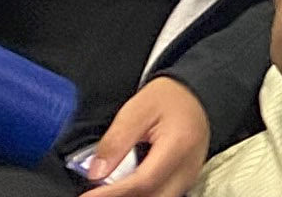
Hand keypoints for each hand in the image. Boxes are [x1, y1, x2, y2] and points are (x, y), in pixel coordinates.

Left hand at [76, 75, 207, 194]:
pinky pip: (163, 195)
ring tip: (109, 189)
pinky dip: (143, 194)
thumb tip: (97, 172)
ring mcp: (190, 175)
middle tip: (96, 194)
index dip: (113, 193)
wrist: (193, 94)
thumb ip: (116, 140)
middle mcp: (189, 166)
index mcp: (179, 145)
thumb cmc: (167, 97)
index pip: (143, 181)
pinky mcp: (186, 179)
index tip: (88, 196)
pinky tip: (126, 188)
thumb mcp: (137, 109)